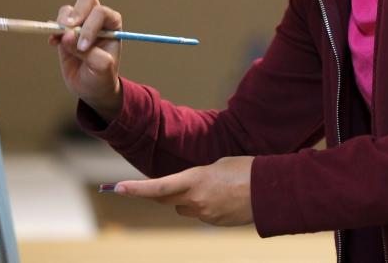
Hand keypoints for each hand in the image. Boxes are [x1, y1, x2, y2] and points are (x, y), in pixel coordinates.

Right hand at [49, 0, 122, 121]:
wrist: (91, 88)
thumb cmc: (102, 76)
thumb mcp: (101, 67)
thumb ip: (88, 52)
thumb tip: (67, 36)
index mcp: (112, 25)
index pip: (101, 13)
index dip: (89, 27)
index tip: (83, 46)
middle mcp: (96, 20)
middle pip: (86, 0)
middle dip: (76, 13)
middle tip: (68, 29)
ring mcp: (80, 25)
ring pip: (69, 10)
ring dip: (62, 22)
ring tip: (60, 40)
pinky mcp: (65, 33)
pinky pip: (55, 23)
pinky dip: (52, 30)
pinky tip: (53, 43)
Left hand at [114, 156, 254, 225]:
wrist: (270, 191)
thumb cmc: (245, 170)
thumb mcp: (217, 165)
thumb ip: (197, 177)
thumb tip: (190, 188)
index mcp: (195, 180)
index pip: (158, 186)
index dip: (136, 189)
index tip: (117, 188)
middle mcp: (195, 200)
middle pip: (165, 199)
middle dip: (161, 192)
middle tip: (164, 182)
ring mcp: (205, 214)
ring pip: (183, 208)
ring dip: (187, 199)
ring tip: (214, 186)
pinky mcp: (214, 223)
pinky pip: (200, 214)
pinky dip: (204, 206)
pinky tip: (223, 197)